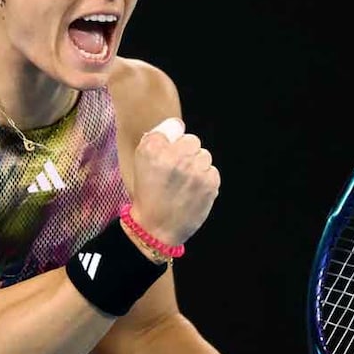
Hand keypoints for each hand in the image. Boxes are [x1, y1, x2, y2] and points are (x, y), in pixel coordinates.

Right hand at [129, 117, 219, 245]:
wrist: (155, 227)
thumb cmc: (148, 192)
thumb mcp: (141, 159)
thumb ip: (157, 138)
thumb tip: (177, 126)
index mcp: (155, 148)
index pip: (176, 126)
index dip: (173, 140)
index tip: (169, 153)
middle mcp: (177, 156)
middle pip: (192, 141)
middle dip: (186, 153)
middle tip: (176, 171)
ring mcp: (196, 170)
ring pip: (204, 156)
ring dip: (196, 166)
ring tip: (184, 182)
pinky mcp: (210, 184)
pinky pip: (212, 171)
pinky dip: (205, 179)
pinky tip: (192, 190)